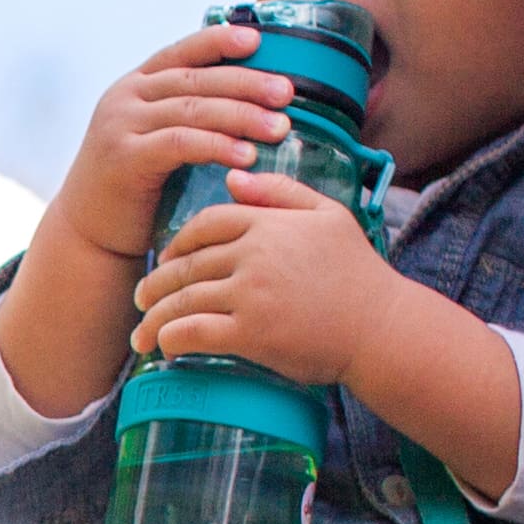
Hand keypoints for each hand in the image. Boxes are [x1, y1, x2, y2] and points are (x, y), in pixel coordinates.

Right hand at [53, 22, 295, 264]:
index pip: (181, 51)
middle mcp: (125, 97)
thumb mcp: (155, 138)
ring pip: (193, 109)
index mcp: (136, 85)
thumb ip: (186, 116)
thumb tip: (253, 103)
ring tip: (280, 127)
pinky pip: (180, 143)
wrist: (86, 233)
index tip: (257, 39)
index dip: (218, 41)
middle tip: (286, 92)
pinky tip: (247, 155)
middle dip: (246, 83)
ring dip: (242, 116)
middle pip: (196, 80)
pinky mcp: (125, 157)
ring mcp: (120, 125)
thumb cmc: (136, 188)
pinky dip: (217, 146)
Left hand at [136, 166, 402, 384]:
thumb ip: (281, 192)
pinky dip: (171, 338)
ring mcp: (250, 294)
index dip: (178, 243)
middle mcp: (254, 254)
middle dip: (156, 284)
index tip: (166, 260)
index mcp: (268, 224)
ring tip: (141, 334)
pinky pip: (194, 331)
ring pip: (183, 300)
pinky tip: (163, 347)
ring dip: (154, 318)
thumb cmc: (358, 274)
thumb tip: (232, 177)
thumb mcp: (329, 216)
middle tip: (141, 299)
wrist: (382, 328)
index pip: (205, 224)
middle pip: (187, 265)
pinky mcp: (250, 333)